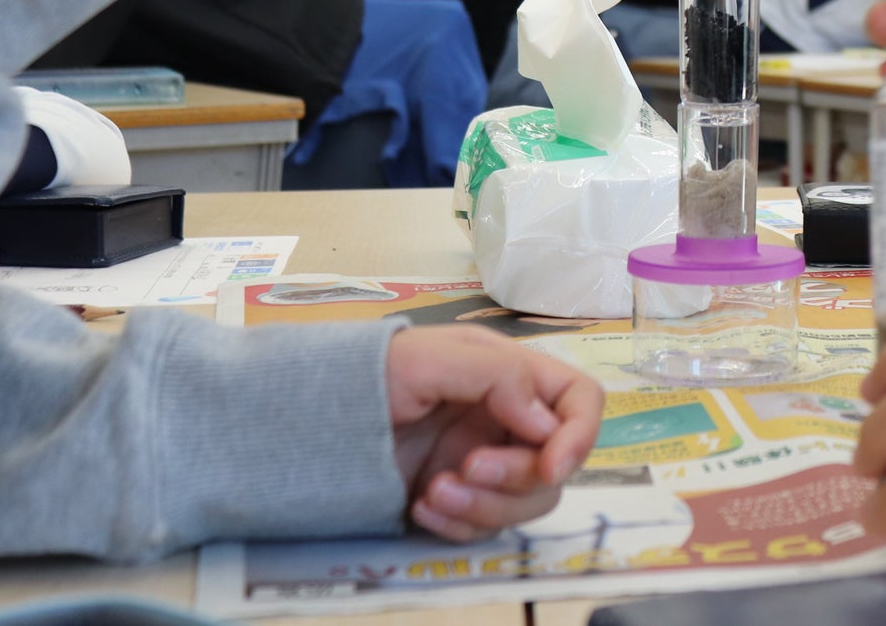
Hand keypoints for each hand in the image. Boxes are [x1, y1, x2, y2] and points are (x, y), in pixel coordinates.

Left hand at [385, 326, 603, 541]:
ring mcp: (484, 463)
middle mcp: (507, 421)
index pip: (580, 401)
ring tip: (433, 493)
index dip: (580, 435)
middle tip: (467, 469)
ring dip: (487, 506)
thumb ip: (498, 376)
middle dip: (516, 475)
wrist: (306, 424)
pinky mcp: (458, 501)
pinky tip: (419, 507)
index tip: (552, 466)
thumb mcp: (432, 358)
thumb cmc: (367, 374)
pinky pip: (485, 527)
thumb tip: (547, 423)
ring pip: (527, 502)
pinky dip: (458, 524)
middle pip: (556, 463)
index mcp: (511, 376)